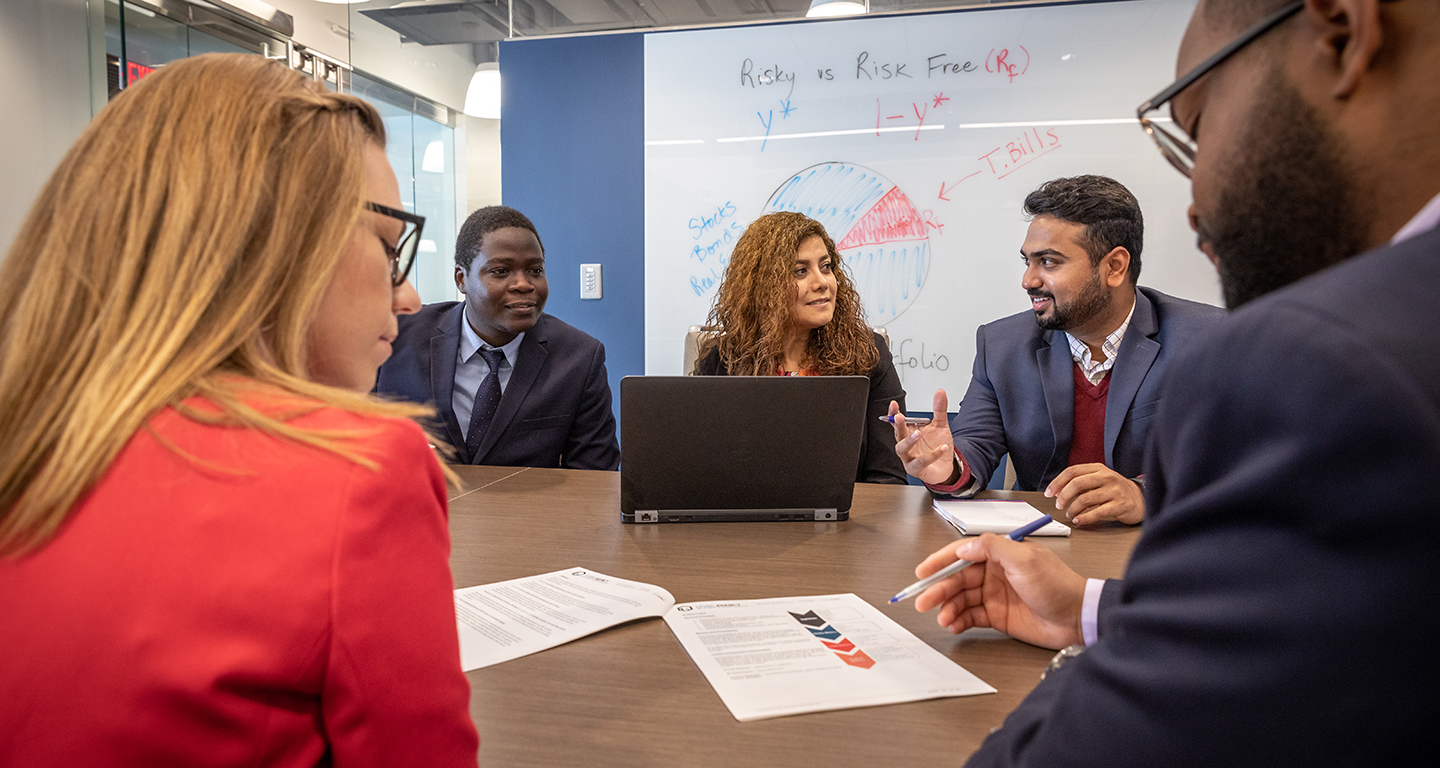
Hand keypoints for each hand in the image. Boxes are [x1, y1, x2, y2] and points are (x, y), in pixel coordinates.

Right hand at [890, 390, 958, 484]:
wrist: (945, 466)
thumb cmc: (937, 446)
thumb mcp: (940, 425)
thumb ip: (939, 409)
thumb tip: (940, 392)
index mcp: (908, 432)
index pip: (897, 422)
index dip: (893, 414)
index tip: (893, 405)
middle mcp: (906, 445)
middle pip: (897, 435)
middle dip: (897, 426)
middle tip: (899, 417)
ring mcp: (909, 458)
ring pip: (902, 449)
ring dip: (908, 441)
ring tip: (917, 434)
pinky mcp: (917, 469)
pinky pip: (922, 462)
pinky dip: (932, 455)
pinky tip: (942, 448)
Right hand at [913, 534, 1086, 649]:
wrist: (1077, 617)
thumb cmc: (1057, 585)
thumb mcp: (1025, 559)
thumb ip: (993, 548)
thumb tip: (965, 546)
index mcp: (1000, 554)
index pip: (963, 554)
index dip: (940, 562)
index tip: (923, 572)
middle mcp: (994, 573)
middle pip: (957, 579)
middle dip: (939, 590)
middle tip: (924, 601)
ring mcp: (995, 595)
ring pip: (962, 600)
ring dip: (948, 608)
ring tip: (943, 618)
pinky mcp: (998, 616)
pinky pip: (972, 617)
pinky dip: (960, 621)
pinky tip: (954, 625)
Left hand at [1045, 464, 1144, 524]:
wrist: (1140, 499)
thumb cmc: (1114, 490)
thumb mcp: (1098, 480)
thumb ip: (1080, 483)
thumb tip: (1057, 492)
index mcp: (1098, 468)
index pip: (1072, 471)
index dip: (1057, 482)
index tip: (1049, 493)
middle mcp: (1106, 477)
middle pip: (1077, 484)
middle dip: (1063, 496)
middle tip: (1058, 505)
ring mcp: (1114, 491)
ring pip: (1085, 499)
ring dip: (1072, 509)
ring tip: (1070, 515)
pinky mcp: (1120, 505)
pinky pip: (1097, 513)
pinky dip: (1084, 518)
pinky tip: (1078, 521)